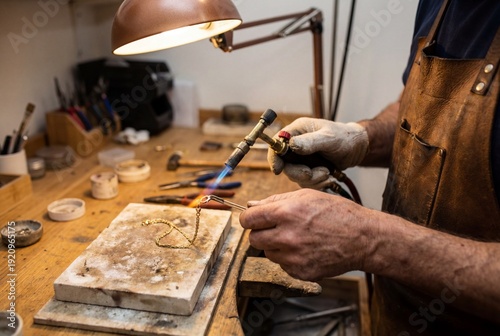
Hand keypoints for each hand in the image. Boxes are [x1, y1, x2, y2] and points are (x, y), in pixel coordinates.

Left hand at [239, 189, 376, 280]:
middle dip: (261, 233)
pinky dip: (289, 259)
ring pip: (268, 253)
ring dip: (276, 246)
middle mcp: (287, 236)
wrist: (362, 238)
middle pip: (253, 239)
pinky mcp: (300, 272)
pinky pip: (283, 265)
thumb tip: (252, 205)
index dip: (249, 218)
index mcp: (286, 213)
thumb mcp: (306, 196)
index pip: (248, 219)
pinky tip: (306, 249)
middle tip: (276, 229)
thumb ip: (275, 201)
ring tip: (298, 238)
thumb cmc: (337, 213)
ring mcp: (293, 257)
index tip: (253, 219)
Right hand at [268, 118, 367, 188]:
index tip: (278, 169)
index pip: (276, 144)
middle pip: (284, 164)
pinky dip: (316, 183)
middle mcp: (295, 145)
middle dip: (298, 172)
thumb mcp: (328, 137)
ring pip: (295, 175)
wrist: (356, 148)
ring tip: (327, 172)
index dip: (274, 157)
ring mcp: (301, 159)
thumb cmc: (344, 137)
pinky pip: (305, 182)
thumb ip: (310, 142)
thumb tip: (291, 145)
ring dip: (311, 179)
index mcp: (296, 131)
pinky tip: (328, 177)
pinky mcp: (308, 169)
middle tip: (312, 173)